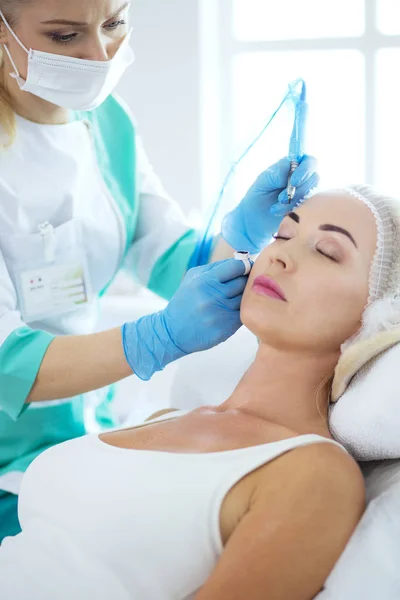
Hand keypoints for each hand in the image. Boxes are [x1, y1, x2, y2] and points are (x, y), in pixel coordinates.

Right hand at [122, 259, 248, 379]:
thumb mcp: (193, 278)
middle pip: (243, 283)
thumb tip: (242, 261)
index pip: (237, 267)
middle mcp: (213, 296)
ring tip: (233, 299)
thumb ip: (217, 267)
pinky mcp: (226, 329)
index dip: (245, 266)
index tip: (245, 268)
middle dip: (245, 282)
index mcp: (205, 280)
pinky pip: (243, 315)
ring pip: (246, 299)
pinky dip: (240, 312)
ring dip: (243, 298)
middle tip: (241, 284)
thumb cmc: (186, 301)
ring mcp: (220, 314)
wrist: (173, 331)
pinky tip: (230, 311)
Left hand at [221, 155, 318, 253]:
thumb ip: (275, 173)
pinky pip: (308, 207)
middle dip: (299, 189)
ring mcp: (305, 193)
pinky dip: (294, 210)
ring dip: (293, 201)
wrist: (255, 221)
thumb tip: (288, 163)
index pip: (308, 160)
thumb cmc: (256, 198)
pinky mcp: (305, 207)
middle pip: (314, 177)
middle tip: (282, 198)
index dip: (305, 169)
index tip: (295, 181)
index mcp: (290, 167)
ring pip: (310, 194)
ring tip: (276, 207)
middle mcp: (301, 178)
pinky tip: (281, 213)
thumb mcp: (262, 183)